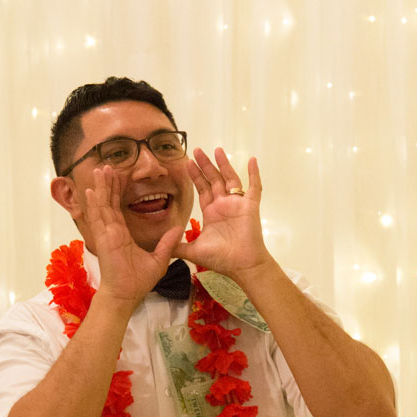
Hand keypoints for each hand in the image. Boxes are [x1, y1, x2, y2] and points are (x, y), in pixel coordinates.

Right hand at [85, 165, 180, 308]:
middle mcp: (112, 231)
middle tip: (106, 165)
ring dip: (101, 187)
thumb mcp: (159, 258)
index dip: (118, 191)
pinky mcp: (103, 240)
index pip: (118, 208)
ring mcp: (106, 234)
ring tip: (99, 170)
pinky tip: (91, 190)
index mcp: (122, 234)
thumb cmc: (139, 281)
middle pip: (109, 202)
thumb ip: (167, 243)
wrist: (127, 295)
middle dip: (108, 184)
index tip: (119, 176)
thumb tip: (179, 228)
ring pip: (102, 206)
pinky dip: (94, 204)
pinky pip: (97, 219)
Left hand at [177, 148, 271, 278]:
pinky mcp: (250, 206)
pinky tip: (253, 160)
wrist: (242, 266)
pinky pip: (254, 187)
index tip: (187, 163)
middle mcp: (224, 205)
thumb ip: (178, 247)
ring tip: (216, 149)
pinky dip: (254, 174)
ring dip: (223, 164)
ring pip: (230, 179)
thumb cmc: (222, 259)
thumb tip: (161, 247)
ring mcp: (238, 204)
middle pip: (213, 179)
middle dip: (205, 165)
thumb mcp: (194, 251)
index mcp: (212, 212)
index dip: (195, 176)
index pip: (202, 189)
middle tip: (197, 150)